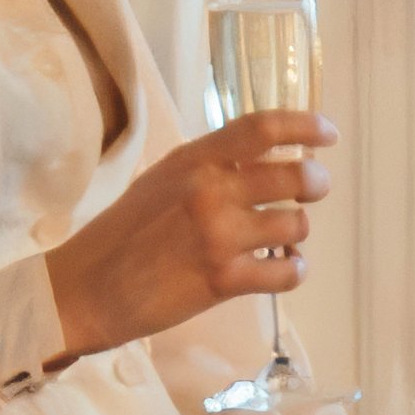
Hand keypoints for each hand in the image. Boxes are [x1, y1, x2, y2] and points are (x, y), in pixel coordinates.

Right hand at [47, 113, 338, 363]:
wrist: (85, 288)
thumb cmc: (122, 233)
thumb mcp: (161, 179)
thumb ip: (208, 166)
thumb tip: (260, 157)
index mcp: (194, 159)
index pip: (263, 128)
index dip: (305, 125)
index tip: (328, 133)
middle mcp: (210, 190)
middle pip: (295, 174)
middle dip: (316, 182)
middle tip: (313, 189)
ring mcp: (218, 235)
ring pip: (296, 224)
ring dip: (298, 232)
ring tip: (283, 240)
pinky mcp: (223, 280)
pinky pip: (288, 272)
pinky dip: (294, 270)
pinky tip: (281, 269)